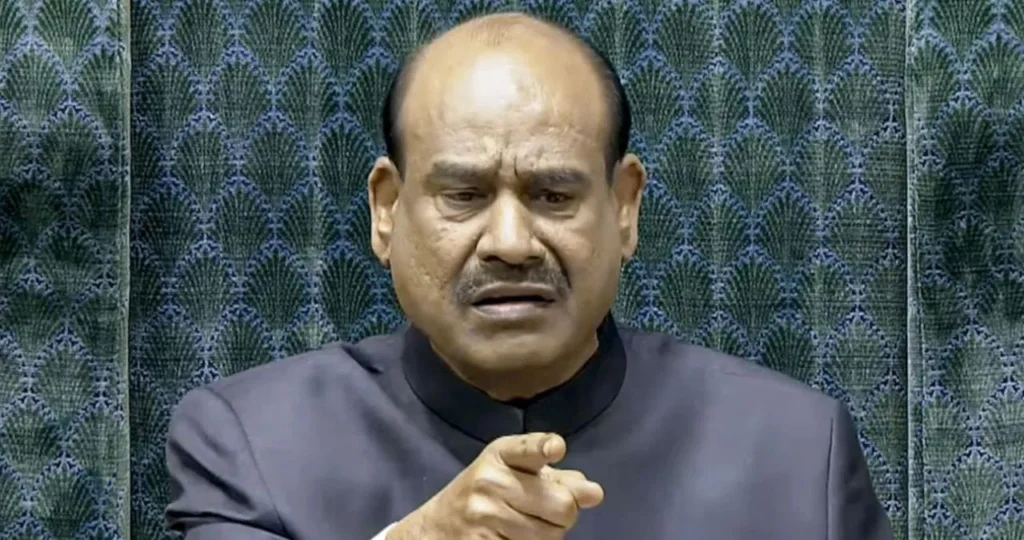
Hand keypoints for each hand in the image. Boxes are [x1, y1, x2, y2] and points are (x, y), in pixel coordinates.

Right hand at [388, 432, 603, 539]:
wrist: (435, 530)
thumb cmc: (484, 496)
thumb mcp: (513, 474)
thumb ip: (556, 478)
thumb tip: (594, 492)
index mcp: (501, 455)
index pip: (528, 449)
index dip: (543, 448)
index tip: (556, 448)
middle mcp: (490, 481)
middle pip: (563, 504)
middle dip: (565, 515)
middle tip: (544, 514)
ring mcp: (484, 516)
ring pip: (552, 535)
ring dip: (549, 537)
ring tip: (525, 529)